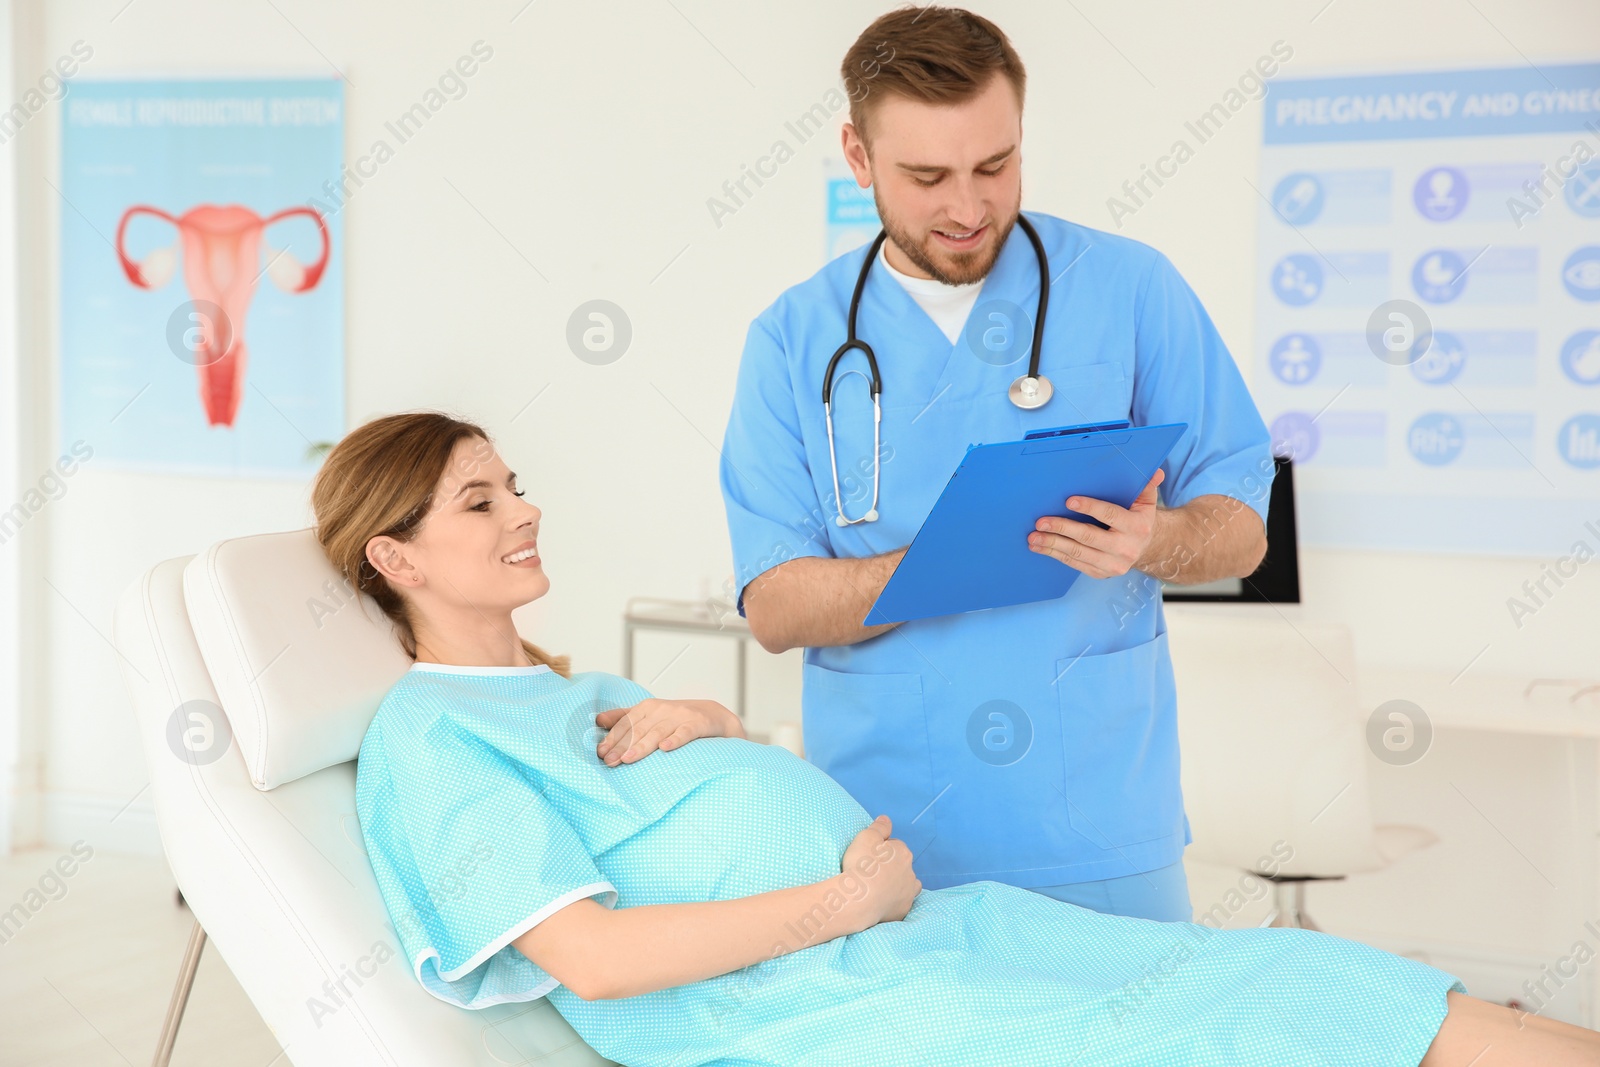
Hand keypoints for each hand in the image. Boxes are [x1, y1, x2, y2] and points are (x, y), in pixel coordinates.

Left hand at [594, 698, 743, 765]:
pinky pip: (685, 732)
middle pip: (639, 729)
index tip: (601, 753)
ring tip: (628, 759)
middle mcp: (662, 709)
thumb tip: (598, 720)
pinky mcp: (698, 723)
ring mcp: (681, 715)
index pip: (626, 723)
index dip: (613, 738)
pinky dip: (675, 739)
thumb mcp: (650, 716)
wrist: (714, 716)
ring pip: (658, 732)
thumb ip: (625, 717)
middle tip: (610, 761)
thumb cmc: (677, 719)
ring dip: (642, 746)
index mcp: (648, 707)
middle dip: (622, 745)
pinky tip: (665, 748)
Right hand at [838, 814, 920, 930]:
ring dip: (899, 885)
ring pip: (908, 885)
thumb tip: (886, 819)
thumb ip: (879, 827)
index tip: (868, 857)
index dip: (881, 851)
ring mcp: (908, 893)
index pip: (895, 847)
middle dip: (891, 867)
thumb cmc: (861, 865)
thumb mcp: (866, 837)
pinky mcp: (903, 911)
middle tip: (871, 872)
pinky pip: (900, 904)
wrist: (859, 899)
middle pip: (902, 866)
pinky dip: (893, 902)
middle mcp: (910, 872)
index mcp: (903, 853)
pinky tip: (881, 902)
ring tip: (881, 888)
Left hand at [1028, 468, 1164, 579]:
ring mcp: (1112, 564)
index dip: (1090, 508)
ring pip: (1078, 554)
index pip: (1110, 515)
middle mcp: (1125, 548)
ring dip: (1053, 544)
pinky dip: (1056, 555)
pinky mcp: (1101, 573)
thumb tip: (1155, 471)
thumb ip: (1146, 486)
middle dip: (1062, 529)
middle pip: (1088, 537)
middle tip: (1041, 522)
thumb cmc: (1140, 519)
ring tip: (1034, 537)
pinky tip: (1041, 547)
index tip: (1069, 501)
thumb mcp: (1147, 502)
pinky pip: (1075, 564)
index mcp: (1137, 527)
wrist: (1147, 548)